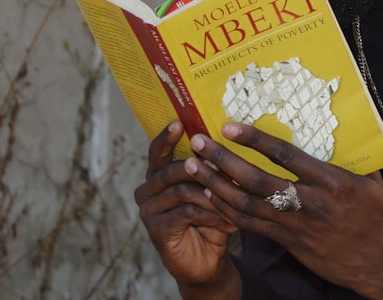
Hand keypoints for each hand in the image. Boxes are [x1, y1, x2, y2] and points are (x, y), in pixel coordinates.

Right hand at [134, 122, 240, 297]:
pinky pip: (186, 212)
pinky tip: (228, 217)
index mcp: (158, 175)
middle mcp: (148, 190)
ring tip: (234, 194)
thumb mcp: (213, 190)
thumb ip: (212, 170)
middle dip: (200, 166)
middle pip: (171, 169)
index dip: (167, 137)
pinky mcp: (157, 230)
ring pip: (182, 190)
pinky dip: (210, 212)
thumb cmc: (211, 219)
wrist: (206, 261)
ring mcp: (149, 211)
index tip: (179, 122)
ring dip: (211, 191)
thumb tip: (227, 143)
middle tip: (222, 164)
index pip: (158, 151)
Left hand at [188, 122, 382, 299]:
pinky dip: (227, 210)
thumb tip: (336, 125)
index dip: (255, 140)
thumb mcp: (370, 181)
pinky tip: (210, 196)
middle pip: (256, 180)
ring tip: (193, 167)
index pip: (286, 155)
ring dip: (216, 185)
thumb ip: (348, 156)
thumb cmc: (378, 218)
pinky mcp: (288, 242)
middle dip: (223, 161)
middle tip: (198, 143)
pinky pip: (250, 225)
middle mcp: (309, 203)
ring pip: (246, 205)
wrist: (381, 265)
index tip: (230, 125)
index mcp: (331, 182)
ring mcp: (295, 226)